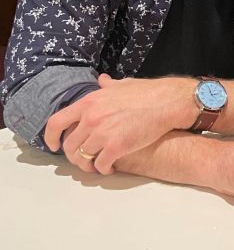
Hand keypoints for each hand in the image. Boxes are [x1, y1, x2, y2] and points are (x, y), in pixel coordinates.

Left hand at [45, 74, 194, 172]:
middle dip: (74, 156)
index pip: (56, 122)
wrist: (166, 102)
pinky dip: (103, 170)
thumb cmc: (148, 92)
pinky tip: (109, 168)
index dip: (51, 137)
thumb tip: (102, 80)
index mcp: (89, 102)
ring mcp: (103, 133)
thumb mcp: (123, 85)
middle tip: (83, 160)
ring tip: (95, 167)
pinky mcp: (116, 147)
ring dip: (87, 165)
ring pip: (83, 157)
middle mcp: (91, 118)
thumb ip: (108, 85)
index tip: (55, 146)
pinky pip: (101, 165)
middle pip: (70, 145)